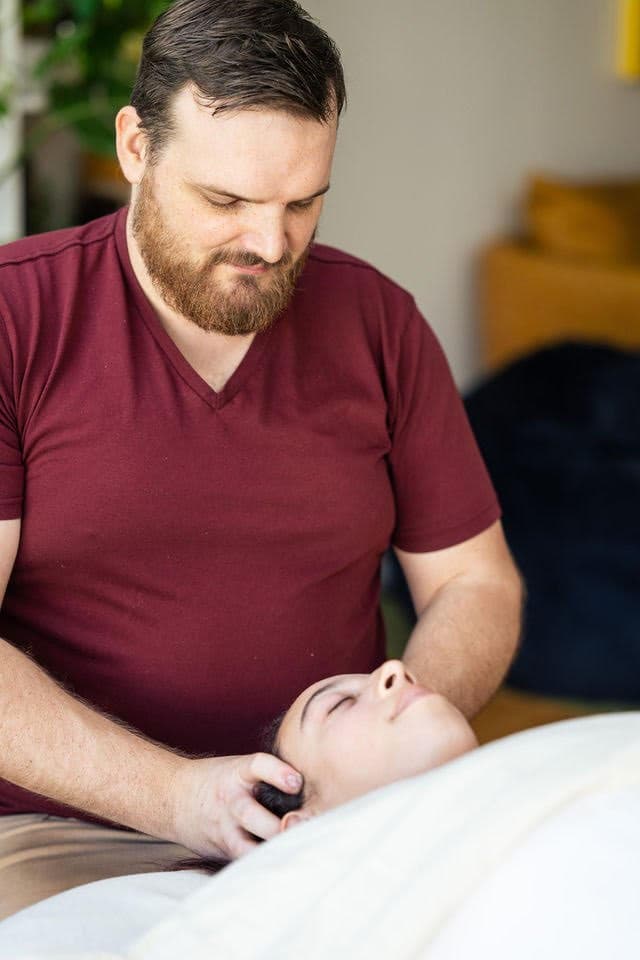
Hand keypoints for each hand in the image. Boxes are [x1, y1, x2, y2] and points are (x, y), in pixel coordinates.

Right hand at [168, 752, 302, 859]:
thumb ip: (270, 778)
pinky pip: (243, 859)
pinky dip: (262, 863)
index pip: (258, 766)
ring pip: (246, 846)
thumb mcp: (240, 769)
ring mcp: (224, 826)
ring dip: (270, 851)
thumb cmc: (221, 781)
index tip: (296, 783)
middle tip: (304, 830)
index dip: (277, 773)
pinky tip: (283, 866)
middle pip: (252, 815)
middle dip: (278, 827)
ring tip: (296, 854)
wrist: (174, 798)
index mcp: (237, 772)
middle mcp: (230, 799)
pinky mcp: (222, 847)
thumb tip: (315, 790)